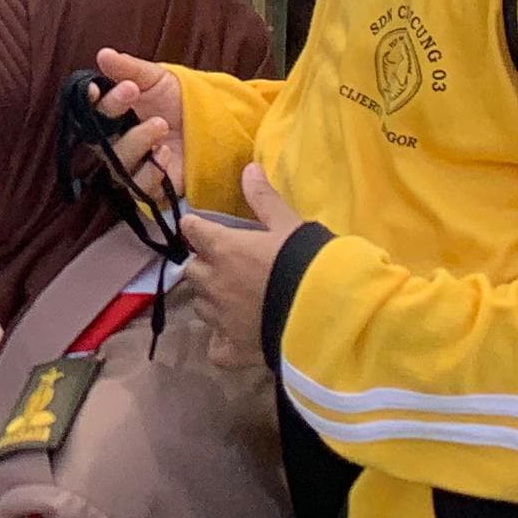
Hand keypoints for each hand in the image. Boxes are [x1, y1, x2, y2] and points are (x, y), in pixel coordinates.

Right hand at [88, 48, 185, 206]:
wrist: (213, 124)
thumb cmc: (178, 100)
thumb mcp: (155, 78)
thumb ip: (129, 69)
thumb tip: (103, 54)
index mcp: (113, 115)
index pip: (91, 110)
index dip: (88, 101)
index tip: (95, 88)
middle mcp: (117, 142)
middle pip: (99, 136)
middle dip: (114, 111)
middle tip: (132, 89)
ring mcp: (133, 166)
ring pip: (118, 162)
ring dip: (137, 140)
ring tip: (160, 123)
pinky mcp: (151, 187)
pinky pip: (140, 187)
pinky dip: (150, 171)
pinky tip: (164, 153)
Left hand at [177, 167, 298, 366]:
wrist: (326, 315)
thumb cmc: (307, 262)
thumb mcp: (290, 225)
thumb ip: (265, 199)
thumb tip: (248, 168)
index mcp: (223, 248)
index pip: (191, 229)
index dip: (197, 228)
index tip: (204, 229)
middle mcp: (212, 282)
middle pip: (192, 270)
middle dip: (204, 266)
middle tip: (227, 266)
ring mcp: (219, 319)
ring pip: (200, 306)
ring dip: (212, 300)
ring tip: (234, 300)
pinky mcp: (232, 349)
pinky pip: (215, 348)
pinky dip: (221, 343)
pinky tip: (235, 339)